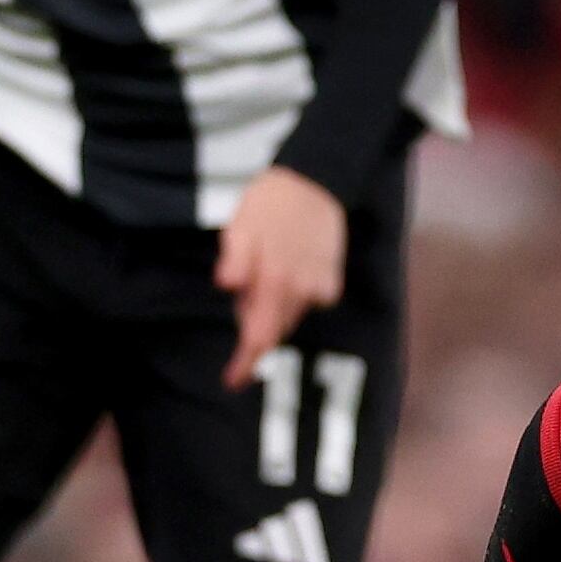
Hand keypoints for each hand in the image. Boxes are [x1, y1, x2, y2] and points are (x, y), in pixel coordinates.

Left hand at [218, 166, 350, 388]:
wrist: (315, 180)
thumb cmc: (269, 204)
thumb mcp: (240, 227)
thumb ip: (235, 261)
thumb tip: (228, 286)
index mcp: (274, 280)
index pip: (260, 336)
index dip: (246, 363)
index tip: (233, 381)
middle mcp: (301, 290)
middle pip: (274, 329)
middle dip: (254, 323)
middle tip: (243, 290)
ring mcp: (320, 286)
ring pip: (291, 315)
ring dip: (273, 308)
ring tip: (265, 271)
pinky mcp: (332, 278)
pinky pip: (309, 301)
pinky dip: (294, 295)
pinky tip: (288, 268)